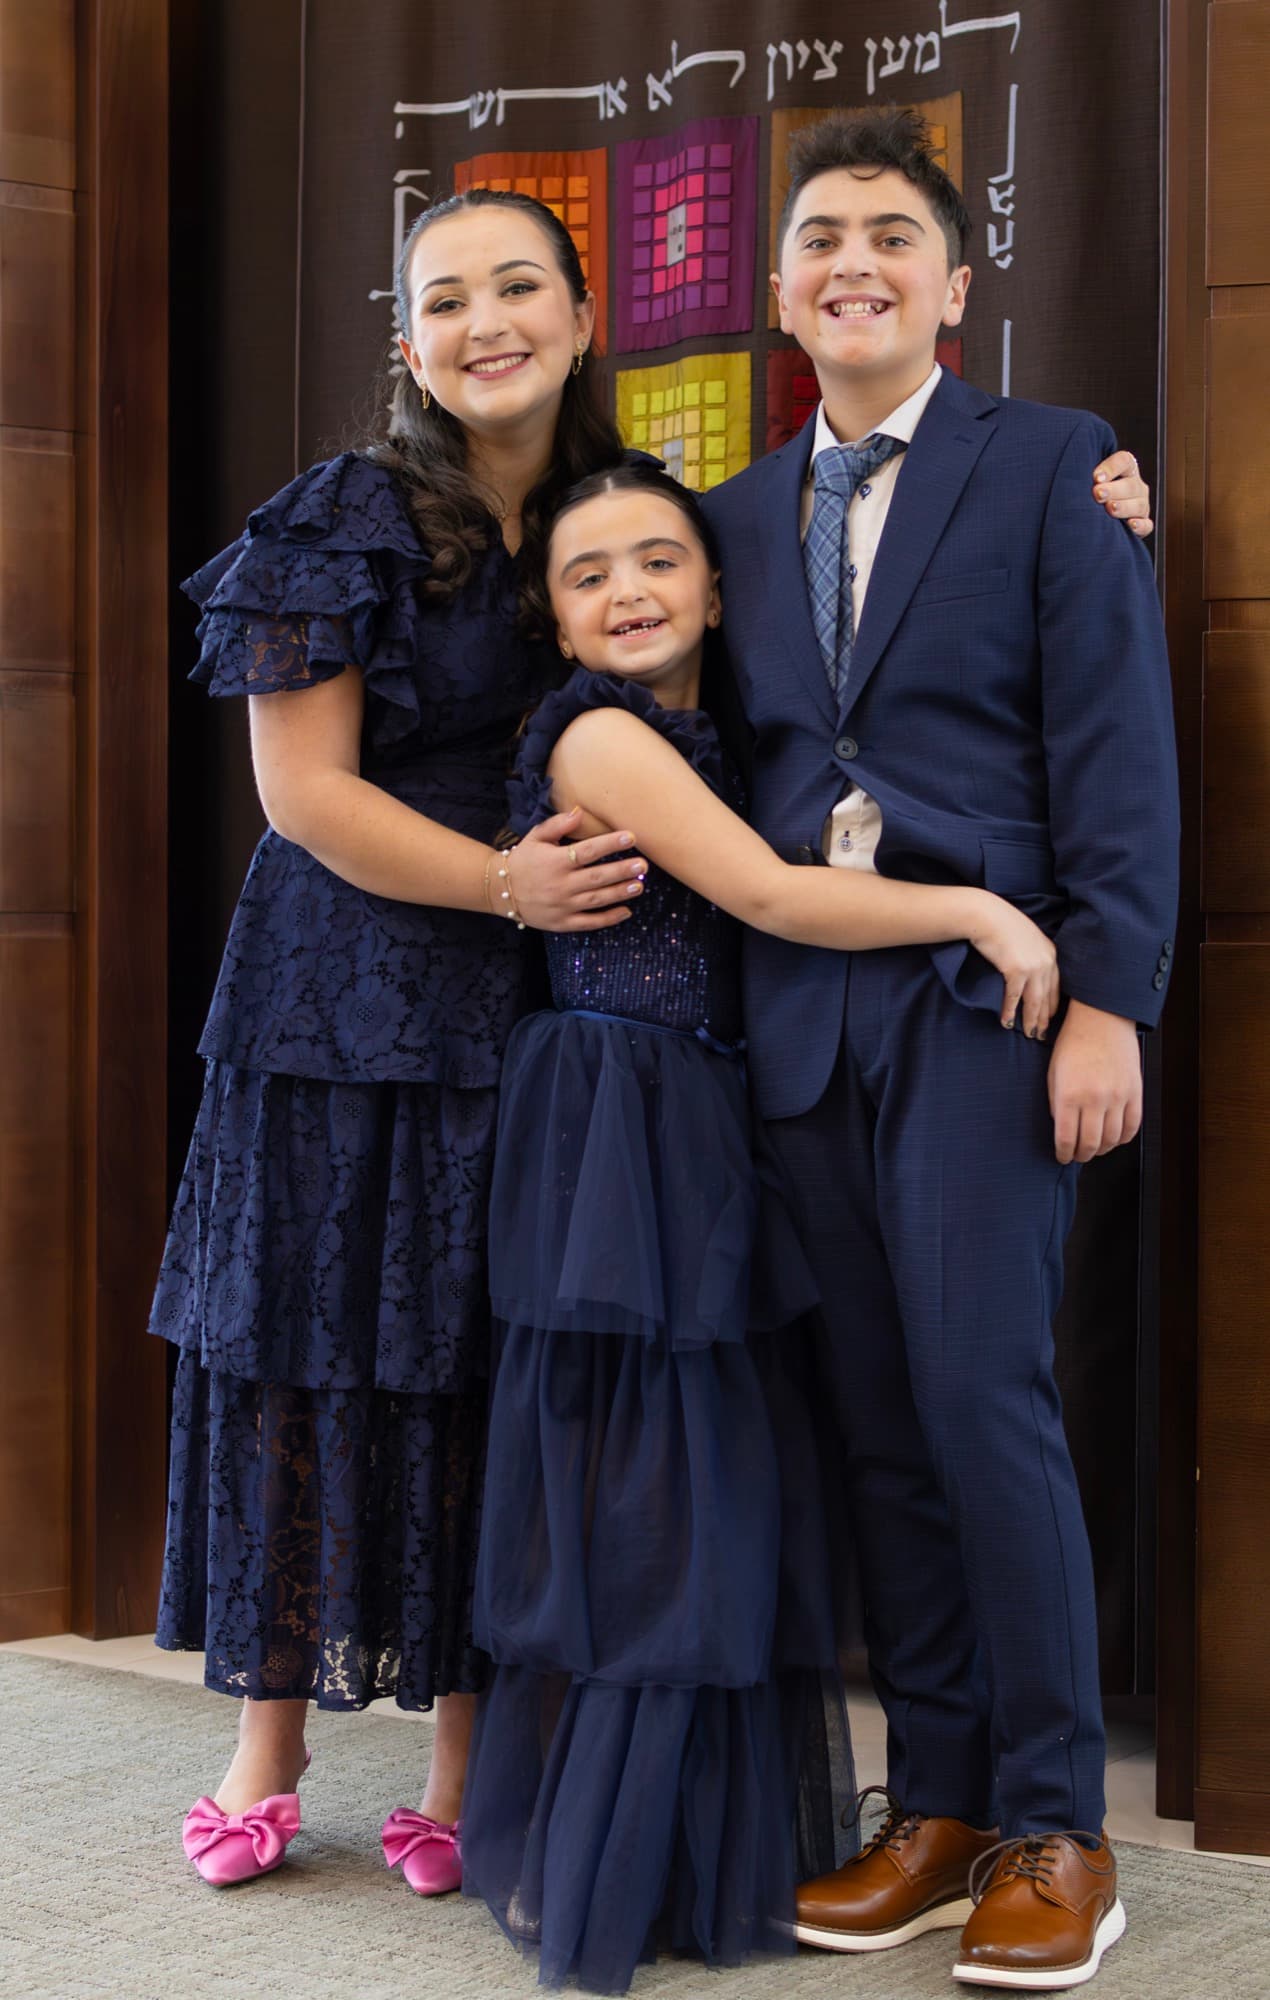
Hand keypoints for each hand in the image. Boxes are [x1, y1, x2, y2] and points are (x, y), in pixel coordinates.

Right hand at [503, 808, 647, 931]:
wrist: (500, 890)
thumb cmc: (523, 860)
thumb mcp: (535, 837)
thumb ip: (557, 824)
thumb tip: (579, 812)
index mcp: (555, 861)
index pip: (588, 851)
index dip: (610, 844)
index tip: (631, 837)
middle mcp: (560, 884)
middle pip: (597, 877)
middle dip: (622, 871)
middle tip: (643, 866)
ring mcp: (562, 906)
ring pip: (597, 900)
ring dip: (620, 893)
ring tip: (639, 885)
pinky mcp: (562, 923)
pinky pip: (589, 923)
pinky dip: (608, 919)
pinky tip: (626, 911)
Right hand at [967, 892, 1059, 1038]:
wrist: (986, 915)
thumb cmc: (1000, 923)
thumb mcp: (1025, 937)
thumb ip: (1031, 953)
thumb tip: (1026, 971)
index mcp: (1051, 953)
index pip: (1055, 986)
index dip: (1051, 1005)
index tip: (1048, 1019)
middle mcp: (1047, 961)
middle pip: (1047, 997)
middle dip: (1043, 1018)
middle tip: (1040, 1035)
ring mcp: (1033, 966)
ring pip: (1034, 1001)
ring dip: (1030, 1021)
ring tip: (1028, 1035)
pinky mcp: (1016, 970)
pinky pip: (1014, 998)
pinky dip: (1010, 1012)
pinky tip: (1007, 1023)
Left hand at [1047, 999, 1141, 1163]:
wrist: (1102, 1019)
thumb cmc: (1073, 1044)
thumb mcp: (1053, 1073)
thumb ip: (1056, 1103)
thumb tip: (1063, 1129)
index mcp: (1069, 1095)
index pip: (1066, 1138)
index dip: (1064, 1153)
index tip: (1062, 1157)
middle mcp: (1094, 1099)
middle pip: (1090, 1144)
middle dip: (1082, 1155)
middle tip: (1078, 1156)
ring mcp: (1118, 1097)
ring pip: (1112, 1139)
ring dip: (1102, 1149)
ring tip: (1095, 1148)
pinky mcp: (1135, 1092)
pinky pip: (1132, 1126)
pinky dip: (1123, 1138)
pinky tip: (1114, 1138)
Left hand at [1093, 450, 1152, 538]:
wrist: (1093, 519)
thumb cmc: (1088, 493)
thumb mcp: (1089, 480)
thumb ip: (1087, 475)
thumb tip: (1078, 473)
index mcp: (1125, 469)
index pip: (1123, 461)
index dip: (1111, 468)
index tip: (1095, 477)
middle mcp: (1135, 486)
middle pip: (1130, 485)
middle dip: (1114, 490)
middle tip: (1098, 494)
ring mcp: (1141, 504)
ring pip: (1138, 505)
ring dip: (1124, 506)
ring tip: (1110, 508)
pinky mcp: (1142, 523)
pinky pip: (1146, 525)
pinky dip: (1140, 525)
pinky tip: (1130, 524)